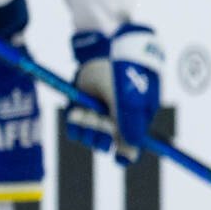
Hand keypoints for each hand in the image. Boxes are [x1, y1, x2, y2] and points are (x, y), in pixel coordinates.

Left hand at [67, 24, 163, 165]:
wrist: (103, 51)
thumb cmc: (124, 74)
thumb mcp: (129, 100)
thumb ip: (130, 127)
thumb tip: (127, 158)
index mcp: (136, 120)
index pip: (131, 148)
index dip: (125, 155)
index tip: (119, 158)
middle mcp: (117, 121)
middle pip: (105, 144)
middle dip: (101, 135)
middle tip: (101, 120)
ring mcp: (97, 115)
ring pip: (88, 138)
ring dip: (87, 127)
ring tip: (88, 111)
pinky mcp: (80, 110)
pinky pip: (74, 129)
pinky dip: (74, 123)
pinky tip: (77, 111)